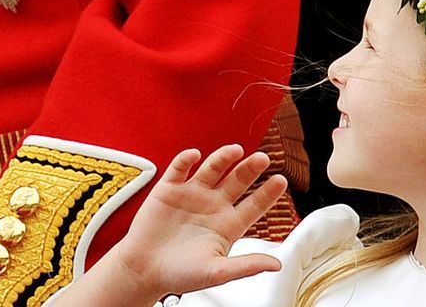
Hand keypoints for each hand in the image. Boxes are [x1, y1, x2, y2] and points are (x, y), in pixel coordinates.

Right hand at [56, 145, 286, 306]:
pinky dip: (187, 160)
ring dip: (224, 158)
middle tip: (263, 158)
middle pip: (237, 181)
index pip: (254, 205)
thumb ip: (246, 266)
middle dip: (250, 169)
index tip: (281, 181)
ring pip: (212, 169)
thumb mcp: (217, 273)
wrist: (144, 270)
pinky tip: (195, 155)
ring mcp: (192, 195)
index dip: (267, 193)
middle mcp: (213, 206)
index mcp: (228, 225)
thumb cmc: (180, 274)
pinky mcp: (169, 189)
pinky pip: (180, 168)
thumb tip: (276, 264)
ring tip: (236, 150)